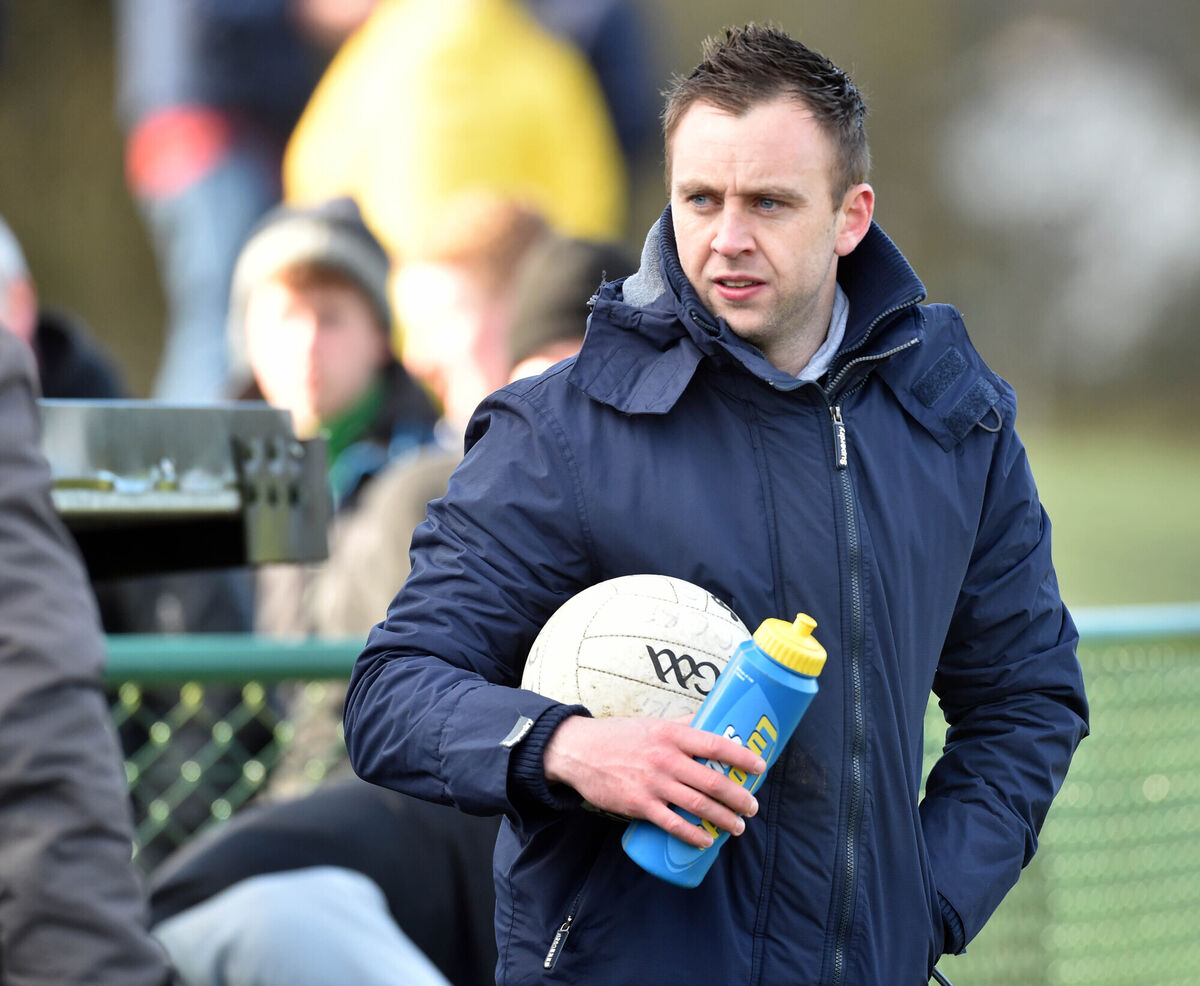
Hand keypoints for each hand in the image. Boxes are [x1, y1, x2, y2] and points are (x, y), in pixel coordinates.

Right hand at [543, 715, 764, 847]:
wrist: (579, 751)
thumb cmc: (620, 735)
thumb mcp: (653, 723)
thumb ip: (682, 724)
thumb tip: (713, 719)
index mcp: (672, 735)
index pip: (715, 745)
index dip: (741, 757)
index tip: (760, 767)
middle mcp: (665, 758)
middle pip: (712, 781)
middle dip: (738, 797)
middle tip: (752, 806)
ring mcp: (653, 783)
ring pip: (698, 806)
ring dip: (723, 819)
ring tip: (738, 826)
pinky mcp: (639, 804)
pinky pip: (672, 824)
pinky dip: (693, 835)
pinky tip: (706, 840)